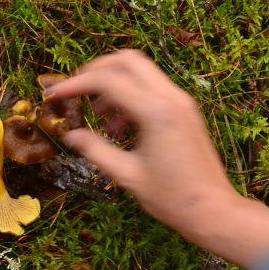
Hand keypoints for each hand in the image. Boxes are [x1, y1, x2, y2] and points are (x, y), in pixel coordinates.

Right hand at [45, 50, 268, 269]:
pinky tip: (119, 127)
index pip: (108, 80)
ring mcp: (182, 102)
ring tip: (97, 115)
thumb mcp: (127, 175)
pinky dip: (132, 95)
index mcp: (156, 112)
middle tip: (75, 90)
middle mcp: (172, 98)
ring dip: (115, 83)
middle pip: (128, 60)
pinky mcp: (186, 111)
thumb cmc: (172, 198)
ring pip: (142, 71)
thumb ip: (96, 150)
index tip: (54, 95)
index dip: (76, 84)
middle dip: (96, 69)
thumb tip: (70, 136)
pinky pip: (154, 89)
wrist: (213, 209)